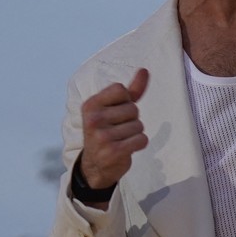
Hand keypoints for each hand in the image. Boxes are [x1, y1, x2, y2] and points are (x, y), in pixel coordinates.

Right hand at [79, 68, 149, 187]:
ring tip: (121, 140)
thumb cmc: (108, 132)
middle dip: (132, 119)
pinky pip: (142, 139)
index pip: (120, 89)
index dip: (126, 100)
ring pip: (139, 125)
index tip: (116, 112)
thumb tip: (144, 70)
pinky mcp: (113, 152)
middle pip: (133, 109)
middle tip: (118, 130)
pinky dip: (139, 144)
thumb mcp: (114, 109)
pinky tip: (126, 148)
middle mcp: (93, 119)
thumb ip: (131, 90)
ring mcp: (102, 137)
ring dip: (135, 133)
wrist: (96, 166)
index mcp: (90, 105)